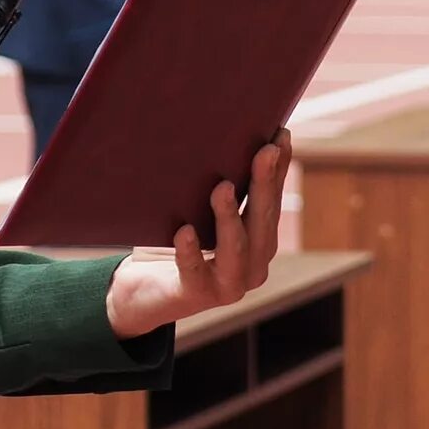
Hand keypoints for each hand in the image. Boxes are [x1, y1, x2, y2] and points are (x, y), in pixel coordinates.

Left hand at [105, 133, 289, 336]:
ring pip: (235, 249)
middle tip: (264, 151)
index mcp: (260, 241)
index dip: (280, 169)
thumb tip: (223, 133)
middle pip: (261, 221)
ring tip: (222, 187)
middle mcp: (253, 264)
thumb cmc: (179, 242)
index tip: (281, 134)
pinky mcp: (196, 295)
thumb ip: (222, 186)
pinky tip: (182, 232)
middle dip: (264, 184)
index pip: (272, 200)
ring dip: (229, 217)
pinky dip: (190, 251)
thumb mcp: (203, 211)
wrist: (147, 293)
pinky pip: (194, 272)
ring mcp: (229, 284)